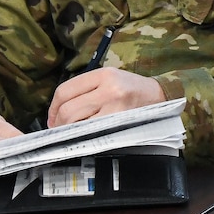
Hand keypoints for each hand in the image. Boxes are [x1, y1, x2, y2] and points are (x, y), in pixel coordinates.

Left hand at [47, 66, 165, 128]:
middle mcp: (108, 89)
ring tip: (69, 135)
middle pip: (68, 109)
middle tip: (59, 130)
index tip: (52, 118)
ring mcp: (115, 107)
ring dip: (68, 132)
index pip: (65, 91)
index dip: (52, 108)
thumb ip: (86, 89)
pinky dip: (82, 137)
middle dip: (58, 123)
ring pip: (77, 123)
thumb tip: (58, 112)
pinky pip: (92, 133)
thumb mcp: (110, 79)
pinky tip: (82, 138)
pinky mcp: (121, 123)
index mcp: (103, 74)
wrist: (161, 98)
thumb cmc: (132, 90)